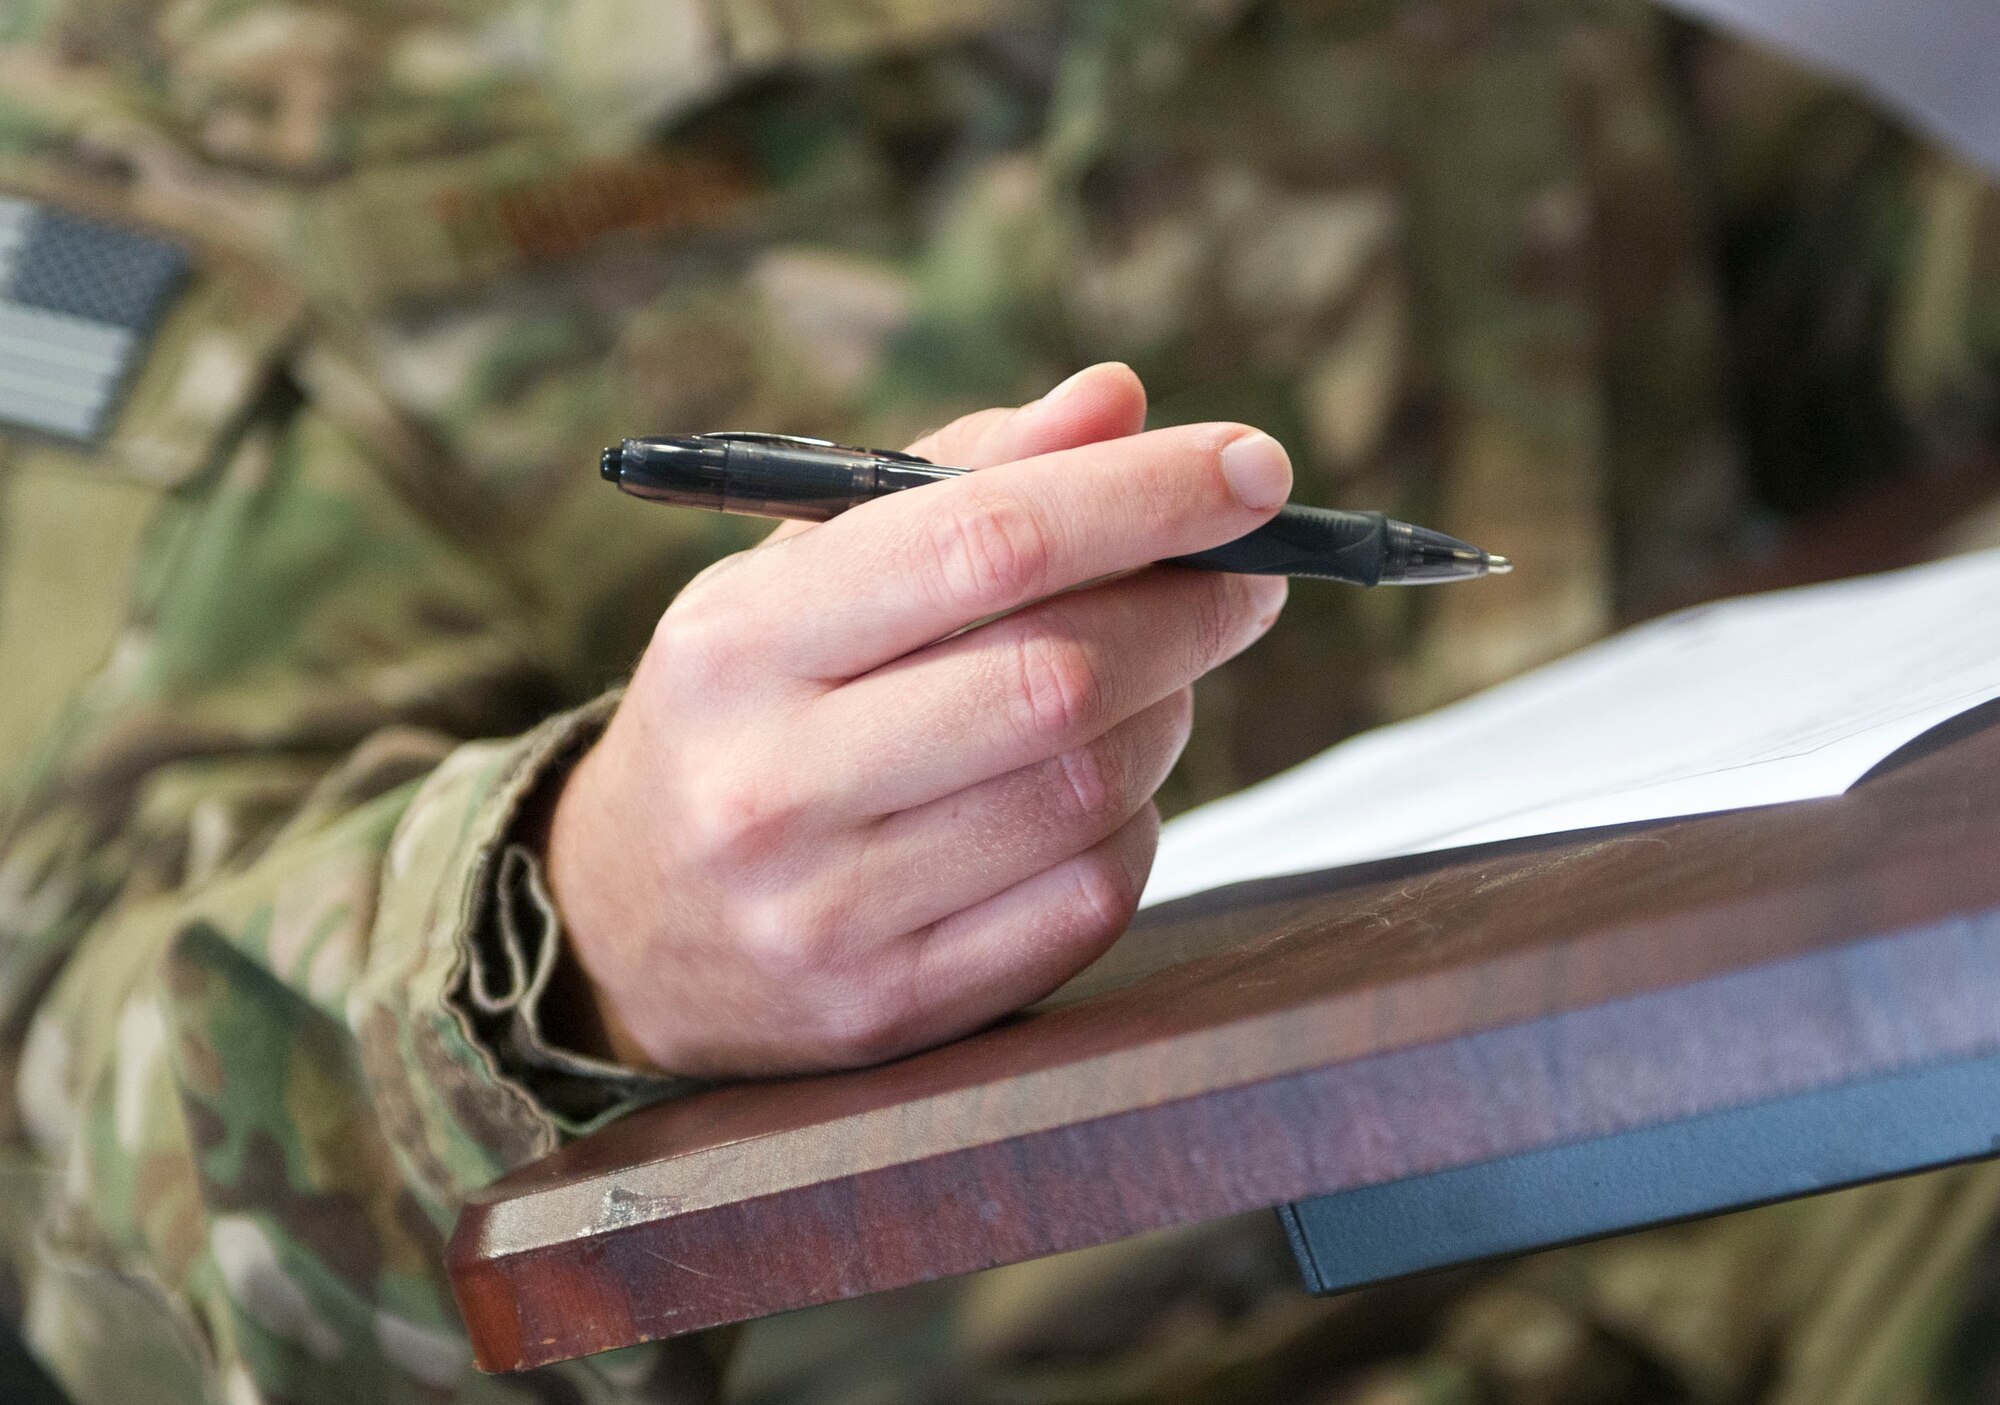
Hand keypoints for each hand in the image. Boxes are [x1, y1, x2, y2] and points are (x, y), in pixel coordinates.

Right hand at [542, 364, 1291, 1076]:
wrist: (620, 931)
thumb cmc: (742, 715)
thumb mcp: (795, 579)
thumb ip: (954, 480)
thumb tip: (1117, 402)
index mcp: (738, 644)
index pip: (983, 543)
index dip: (1143, 495)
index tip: (1251, 468)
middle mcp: (770, 784)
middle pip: (1058, 679)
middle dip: (1190, 609)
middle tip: (1243, 576)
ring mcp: (829, 915)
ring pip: (1088, 792)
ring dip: (1170, 715)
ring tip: (1159, 680)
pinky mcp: (892, 1011)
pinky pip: (1086, 902)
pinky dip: (1133, 825)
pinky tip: (1103, 792)